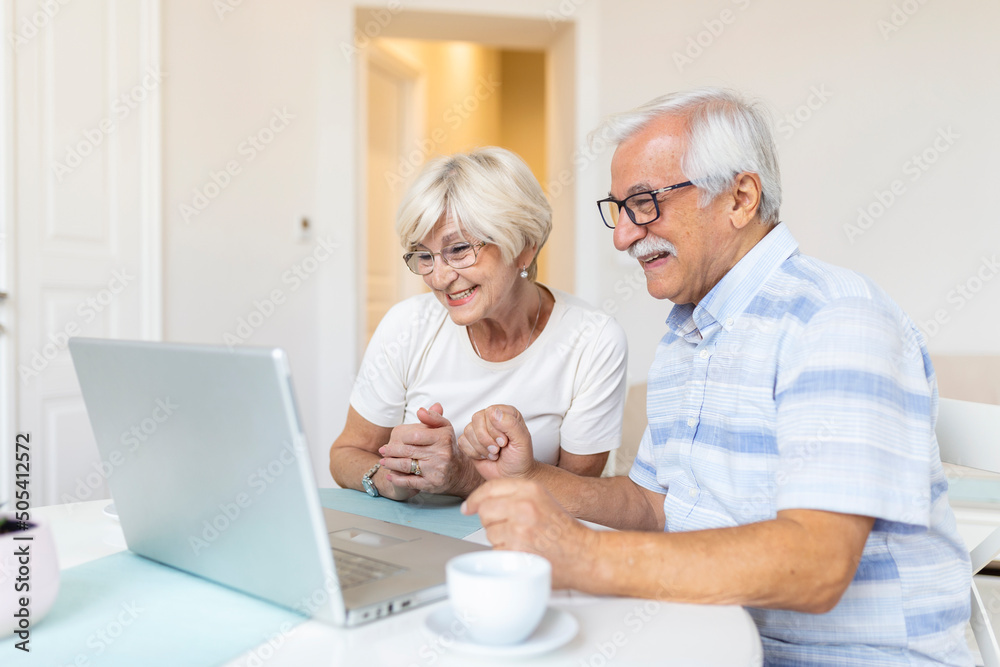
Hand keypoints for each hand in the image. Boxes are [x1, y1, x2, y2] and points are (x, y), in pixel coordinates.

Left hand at [378, 403, 479, 496]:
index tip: (395, 438)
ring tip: (383, 462)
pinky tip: (390, 476)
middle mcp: (441, 454)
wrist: (459, 471)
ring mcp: (436, 470)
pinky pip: (409, 482)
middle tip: (382, 451)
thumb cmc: (447, 446)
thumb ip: (432, 417)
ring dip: (391, 464)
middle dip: (391, 451)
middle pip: (408, 451)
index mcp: (443, 438)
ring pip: (406, 466)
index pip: (415, 436)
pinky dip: (397, 479)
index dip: (402, 438)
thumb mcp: (444, 428)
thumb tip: (420, 411)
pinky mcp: (431, 484)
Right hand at [457, 405, 537, 479]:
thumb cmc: (520, 458)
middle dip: (486, 439)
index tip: (504, 442)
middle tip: (498, 449)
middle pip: (476, 419)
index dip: (494, 429)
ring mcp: (479, 430)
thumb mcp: (522, 441)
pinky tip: (485, 456)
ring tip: (494, 454)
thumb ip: (510, 424)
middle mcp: (491, 419)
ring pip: (468, 431)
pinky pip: (462, 442)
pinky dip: (474, 453)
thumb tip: (493, 412)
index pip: (490, 412)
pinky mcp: (470, 442)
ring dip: (481, 448)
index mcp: (506, 413)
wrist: (513, 476)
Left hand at [462, 479, 596, 589]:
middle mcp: (523, 505)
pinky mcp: (517, 550)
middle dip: (492, 522)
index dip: (475, 499)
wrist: (585, 554)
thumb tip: (482, 502)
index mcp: (530, 489)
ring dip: (500, 540)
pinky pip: (497, 550)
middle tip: (509, 529)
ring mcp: (519, 528)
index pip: (490, 488)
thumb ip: (515, 495)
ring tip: (523, 541)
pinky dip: (506, 555)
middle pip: (485, 511)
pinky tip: (523, 552)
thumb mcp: (543, 499)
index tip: (468, 507)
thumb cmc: (565, 530)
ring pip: (489, 533)